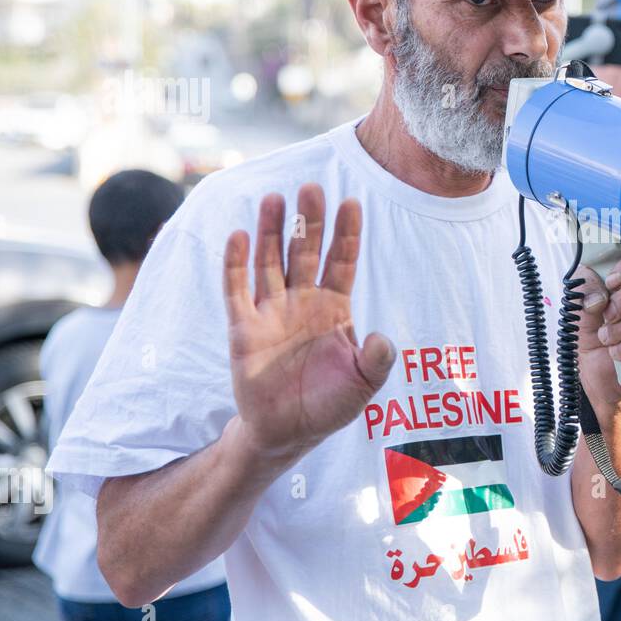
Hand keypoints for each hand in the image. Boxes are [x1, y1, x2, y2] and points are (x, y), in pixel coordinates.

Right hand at [223, 183, 395, 465]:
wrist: (287, 432)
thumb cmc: (329, 404)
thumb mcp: (362, 385)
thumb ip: (376, 361)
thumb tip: (385, 339)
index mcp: (334, 308)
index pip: (341, 261)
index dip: (346, 233)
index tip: (352, 202)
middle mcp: (302, 302)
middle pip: (305, 252)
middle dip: (309, 221)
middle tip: (311, 188)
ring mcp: (271, 312)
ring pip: (271, 261)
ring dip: (272, 232)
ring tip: (275, 198)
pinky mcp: (244, 329)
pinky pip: (238, 290)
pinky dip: (236, 263)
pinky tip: (239, 235)